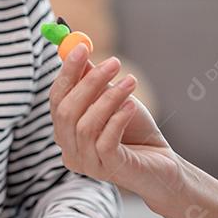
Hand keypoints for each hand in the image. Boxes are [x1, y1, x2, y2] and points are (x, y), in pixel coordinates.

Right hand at [49, 43, 181, 200]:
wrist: (162, 164)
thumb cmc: (135, 131)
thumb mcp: (112, 100)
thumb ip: (92, 80)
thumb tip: (77, 49)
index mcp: (66, 131)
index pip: (56, 99)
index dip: (67, 72)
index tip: (82, 47)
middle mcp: (70, 149)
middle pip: (66, 112)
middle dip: (88, 82)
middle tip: (113, 62)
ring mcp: (87, 163)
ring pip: (85, 125)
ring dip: (109, 98)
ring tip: (131, 82)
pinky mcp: (108, 170)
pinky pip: (105, 140)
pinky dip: (118, 118)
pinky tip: (132, 106)